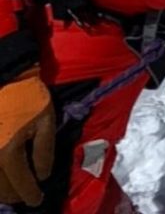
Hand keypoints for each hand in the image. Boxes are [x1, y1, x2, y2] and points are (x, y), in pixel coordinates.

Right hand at [0, 69, 55, 206]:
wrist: (6, 79)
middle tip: (27, 196)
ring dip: (2, 190)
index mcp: (7, 154)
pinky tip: (4, 176)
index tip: (38, 199)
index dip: (30, 194)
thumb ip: (44, 150)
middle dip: (15, 196)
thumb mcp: (46, 121)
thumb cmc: (29, 98)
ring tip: (15, 191)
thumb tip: (43, 175)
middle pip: (1, 189)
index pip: (20, 183)